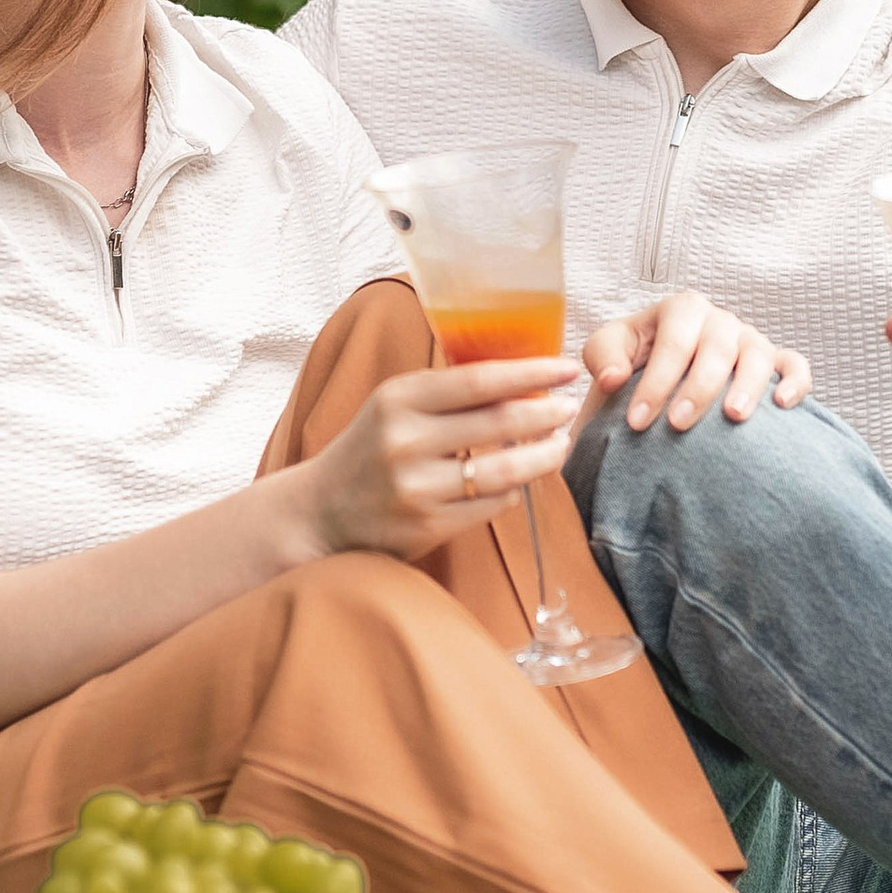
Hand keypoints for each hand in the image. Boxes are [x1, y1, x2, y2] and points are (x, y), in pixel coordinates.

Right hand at [299, 357, 589, 559]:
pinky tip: (520, 481)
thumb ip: (449, 391)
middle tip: (570, 408)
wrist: (321, 512)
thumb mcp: (396, 406)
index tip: (568, 366)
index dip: (532, 371)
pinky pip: (492, 505)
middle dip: (547, 413)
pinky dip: (513, 491)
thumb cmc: (372, 449)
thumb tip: (525, 374)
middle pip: (500, 422)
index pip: (480, 379)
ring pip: (505, 470)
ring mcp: (416, 487)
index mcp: (398, 398)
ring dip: (543, 457)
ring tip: (561, 445)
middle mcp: (404, 441)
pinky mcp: (427, 526)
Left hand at [581, 289, 812, 432]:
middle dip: (697, 388)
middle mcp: (719, 320)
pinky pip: (794, 365)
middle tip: (678, 424)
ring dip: (748, 385)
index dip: (655, 382)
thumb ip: (603, 358)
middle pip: (716, 348)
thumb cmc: (633, 365)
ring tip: (733, 417)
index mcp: (681, 310)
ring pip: (759, 355)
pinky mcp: (775, 362)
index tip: (636, 422)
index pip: (673, 342)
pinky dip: (795, 381)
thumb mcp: (608, 354)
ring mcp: (750, 339)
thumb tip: (615, 379)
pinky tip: (782, 405)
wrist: (661, 383)